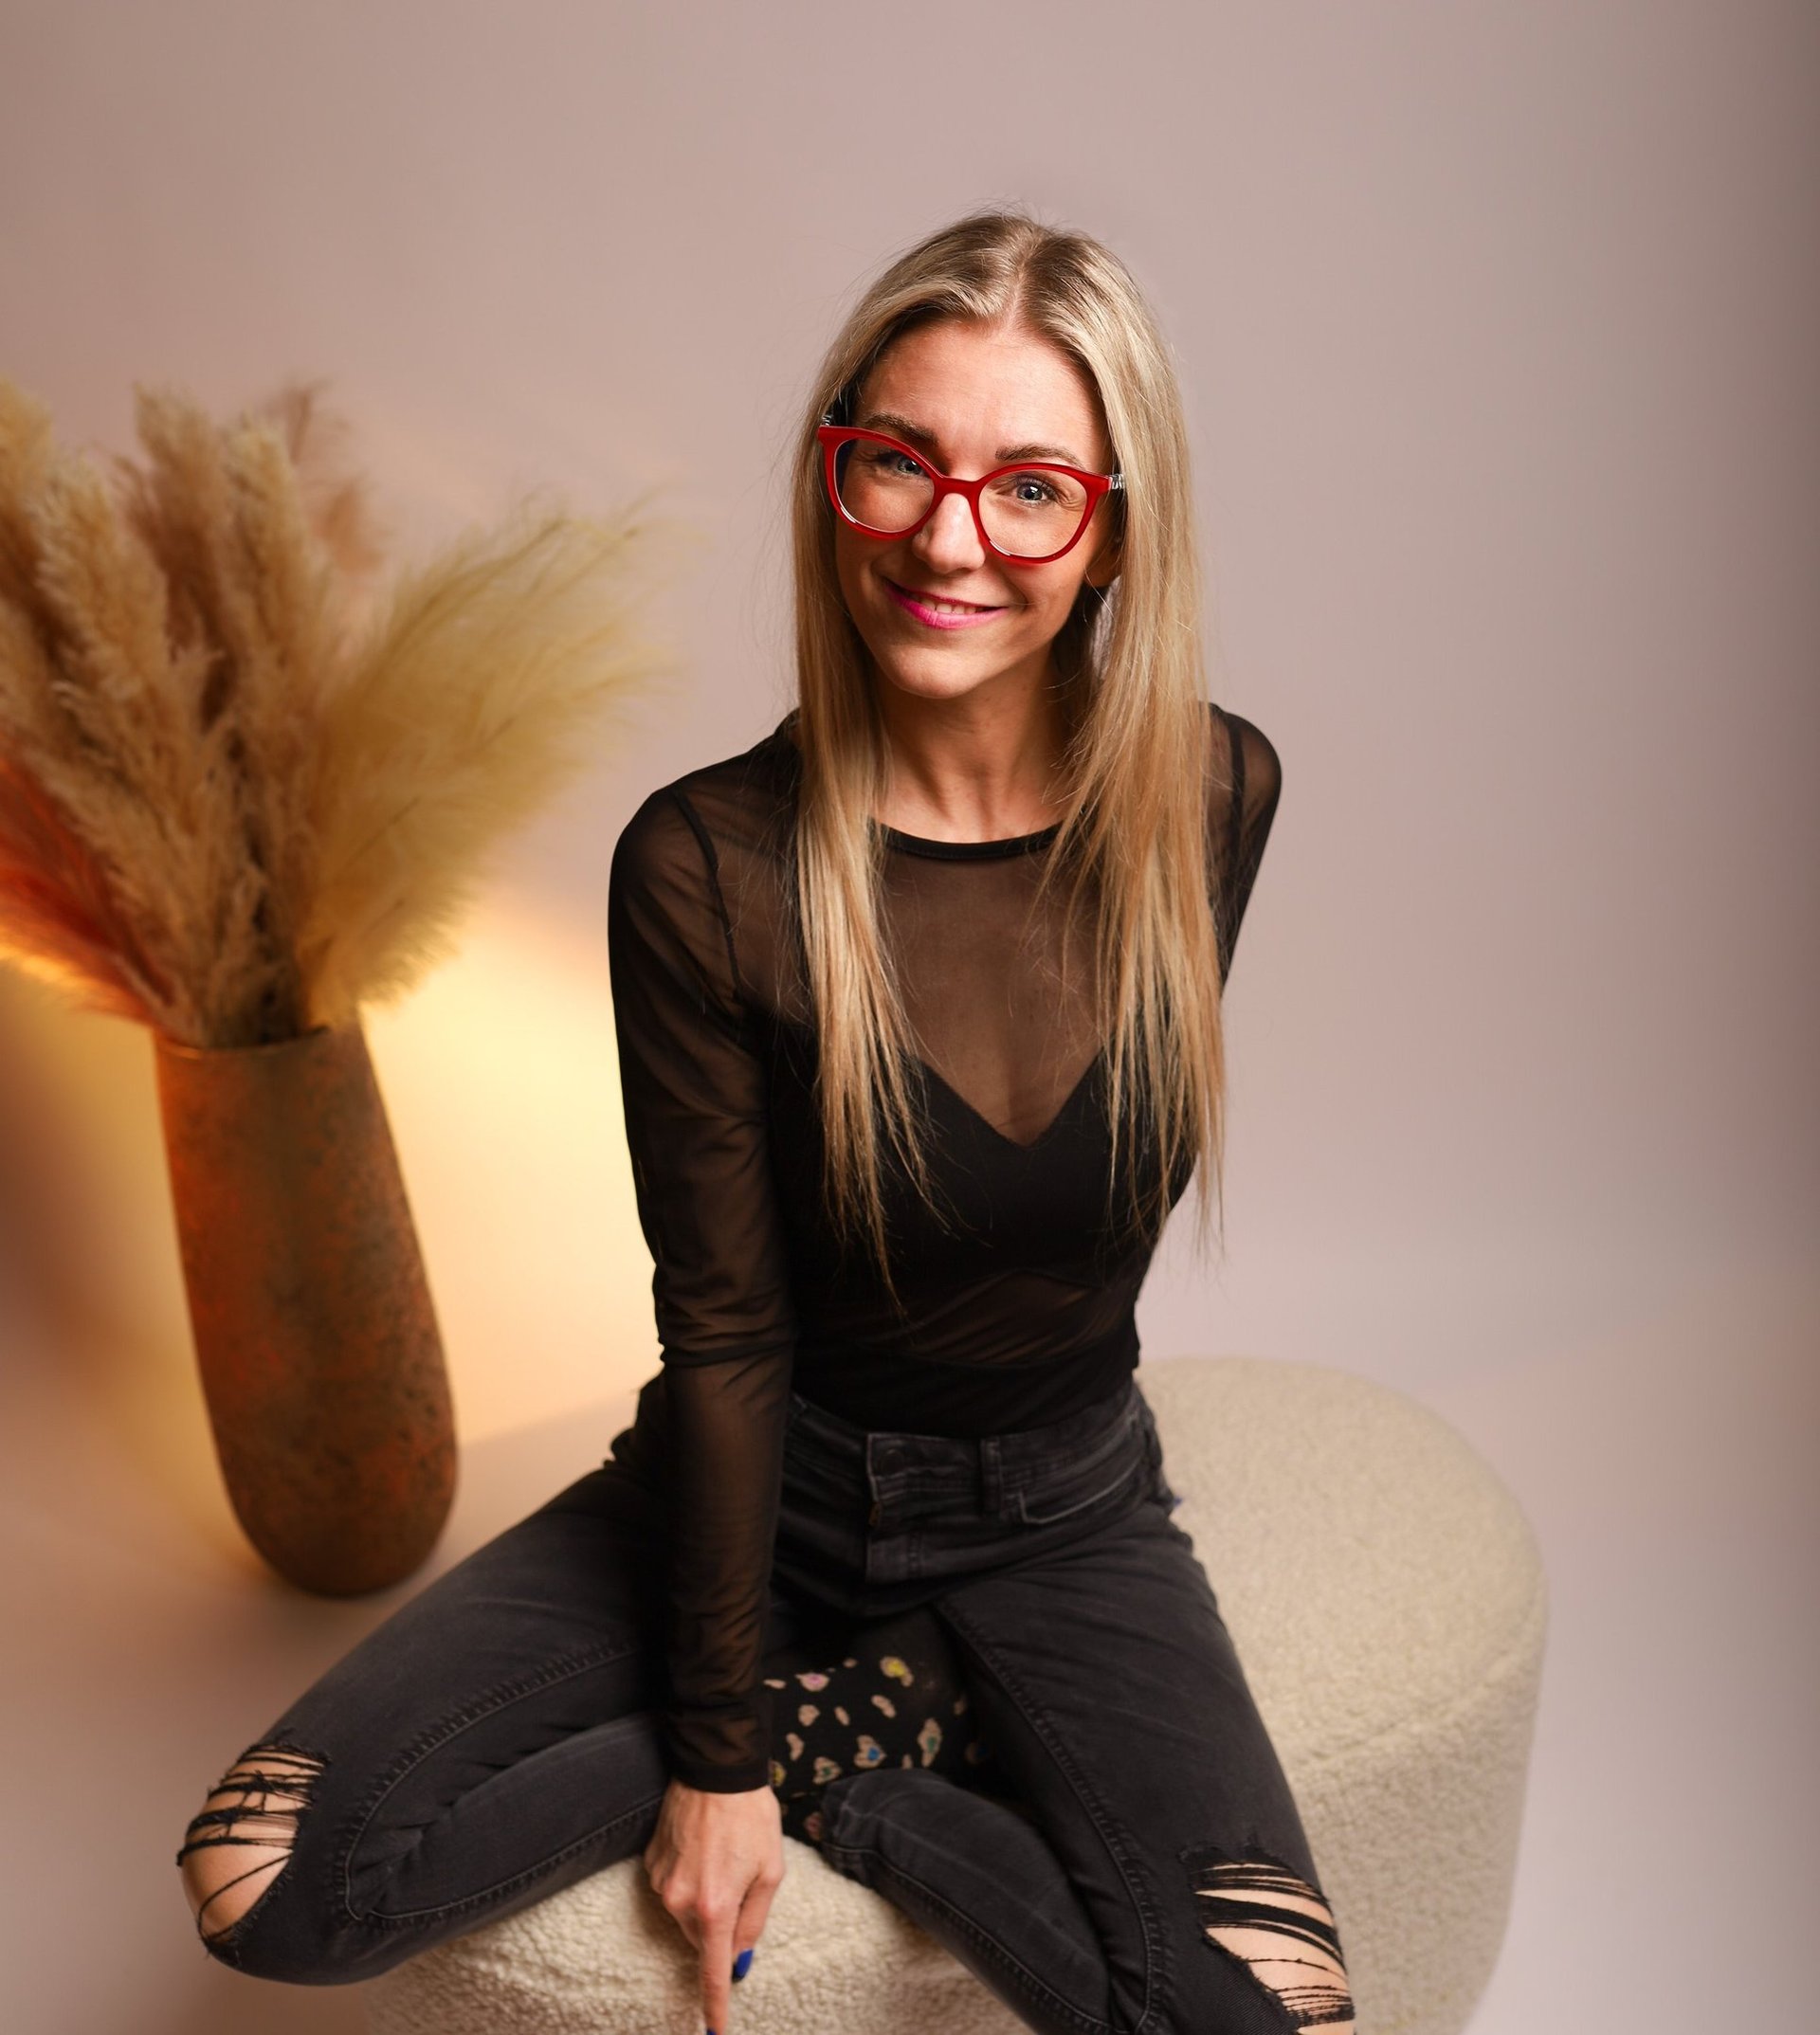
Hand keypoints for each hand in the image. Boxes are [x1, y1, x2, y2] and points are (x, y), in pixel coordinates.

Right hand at [643, 1776, 784, 2033]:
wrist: (716, 1769)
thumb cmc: (751, 1817)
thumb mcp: (769, 1871)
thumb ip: (753, 1922)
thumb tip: (738, 1960)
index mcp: (714, 1907)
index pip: (712, 1971)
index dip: (714, 2005)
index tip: (714, 2033)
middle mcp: (680, 1902)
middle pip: (702, 1938)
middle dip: (721, 1924)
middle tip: (741, 1880)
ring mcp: (660, 1883)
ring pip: (686, 1914)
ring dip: (705, 1899)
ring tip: (722, 1855)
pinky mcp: (649, 1864)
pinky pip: (672, 1889)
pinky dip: (689, 1879)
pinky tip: (703, 1848)